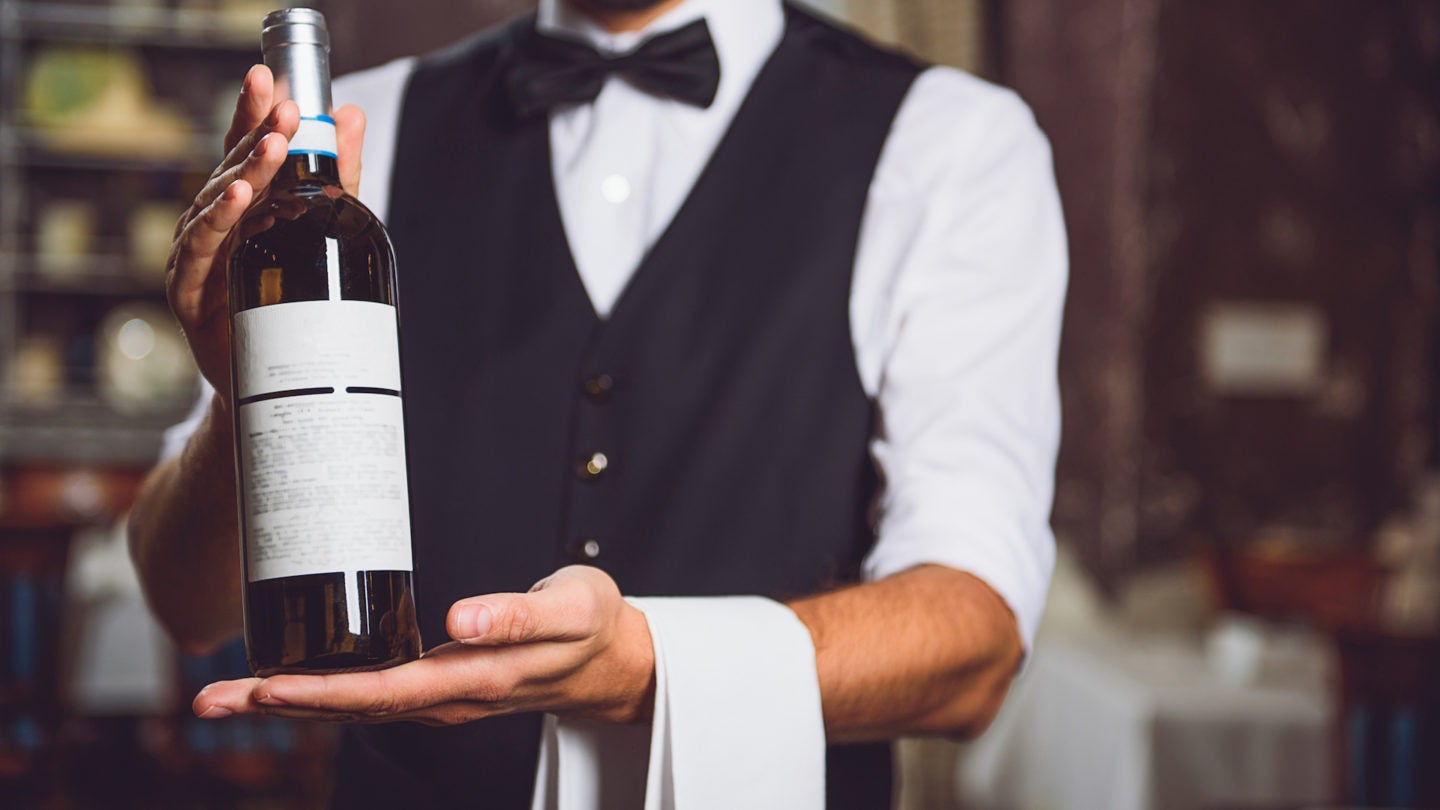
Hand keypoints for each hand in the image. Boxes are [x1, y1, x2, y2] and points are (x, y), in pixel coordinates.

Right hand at [166, 64, 366, 396]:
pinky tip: (238, 198)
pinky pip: (200, 248)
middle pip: (229, 169)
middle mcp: (211, 225)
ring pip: (214, 204)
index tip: (268, 78)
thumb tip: (352, 114)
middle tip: (288, 110)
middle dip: (257, 136)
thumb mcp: (324, 232)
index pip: (241, 150)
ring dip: (243, 172)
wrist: (263, 387)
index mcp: (239, 208)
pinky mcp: (187, 289)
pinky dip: (217, 220)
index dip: (251, 114)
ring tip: (272, 147)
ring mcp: (193, 255)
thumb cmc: (287, 304)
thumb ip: (338, 178)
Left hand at [192, 566, 655, 725]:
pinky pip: (372, 695)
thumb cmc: (593, 626)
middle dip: (278, 704)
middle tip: (210, 700)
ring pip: (355, 707)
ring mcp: (443, 698)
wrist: (615, 660)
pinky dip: (323, 691)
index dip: (321, 693)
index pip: (383, 692)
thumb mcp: (571, 608)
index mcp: (475, 679)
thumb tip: (456, 622)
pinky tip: (292, 680)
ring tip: (227, 694)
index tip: (266, 685)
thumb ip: (517, 616)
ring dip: (289, 702)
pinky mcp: (440, 686)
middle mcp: (449, 698)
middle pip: (351, 708)